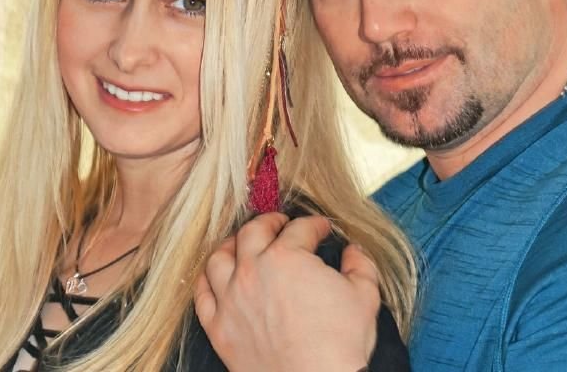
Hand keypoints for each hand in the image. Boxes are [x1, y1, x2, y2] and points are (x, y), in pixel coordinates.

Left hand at [194, 213, 380, 371]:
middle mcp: (252, 271)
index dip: (314, 224)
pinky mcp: (219, 327)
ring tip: (242, 243)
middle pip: (253, 231)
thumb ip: (360, 265)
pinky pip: (202, 295)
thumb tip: (353, 250)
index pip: (300, 228)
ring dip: (231, 244)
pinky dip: (206, 280)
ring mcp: (231, 299)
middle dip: (270, 222)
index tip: (321, 228)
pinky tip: (216, 277)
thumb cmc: (340, 345)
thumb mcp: (364, 296)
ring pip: (219, 257)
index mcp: (287, 258)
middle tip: (281, 224)